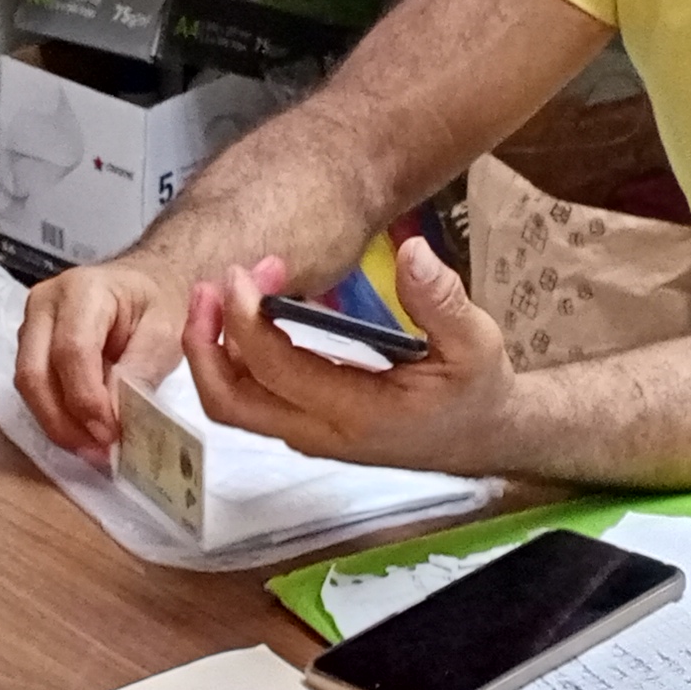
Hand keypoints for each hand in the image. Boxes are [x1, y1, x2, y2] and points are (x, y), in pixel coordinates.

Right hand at [14, 254, 195, 459]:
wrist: (147, 286)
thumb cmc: (158, 304)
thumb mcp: (165, 335)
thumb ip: (138, 373)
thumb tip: (113, 420)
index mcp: (83, 289)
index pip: (72, 350)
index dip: (87, 399)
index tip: (111, 434)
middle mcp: (45, 303)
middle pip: (35, 372)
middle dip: (64, 420)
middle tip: (98, 451)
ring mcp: (30, 324)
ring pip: (27, 386)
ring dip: (57, 424)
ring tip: (93, 448)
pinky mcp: (29, 345)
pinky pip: (33, 389)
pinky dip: (55, 416)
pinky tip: (82, 433)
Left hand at [181, 238, 532, 474]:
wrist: (484, 436)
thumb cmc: (477, 390)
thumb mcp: (478, 342)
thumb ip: (443, 301)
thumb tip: (414, 252)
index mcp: (359, 415)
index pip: (278, 371)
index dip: (248, 321)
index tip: (244, 274)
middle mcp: (322, 433)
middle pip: (231, 403)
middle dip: (206, 344)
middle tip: (213, 285)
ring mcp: (310, 435)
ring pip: (234, 406)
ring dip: (214, 351)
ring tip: (221, 294)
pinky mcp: (307, 427)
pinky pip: (251, 400)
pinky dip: (233, 360)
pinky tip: (246, 315)